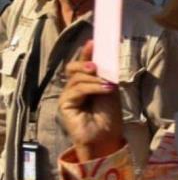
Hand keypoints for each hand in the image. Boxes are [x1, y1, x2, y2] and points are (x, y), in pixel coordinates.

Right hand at [58, 41, 124, 160]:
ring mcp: (69, 96)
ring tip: (108, 84)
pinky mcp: (65, 105)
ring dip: (94, 79)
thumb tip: (104, 60)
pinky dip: (91, 87)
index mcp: (86, 83)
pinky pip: (76, 90)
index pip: (83, 65)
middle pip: (72, 68)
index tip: (94, 42)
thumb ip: (105, 76)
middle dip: (84, 63)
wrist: (106, 137)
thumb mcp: (110, 91)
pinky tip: (105, 89)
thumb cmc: (109, 116)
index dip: (86, 53)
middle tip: (96, 66)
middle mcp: (75, 88)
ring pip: (76, 79)